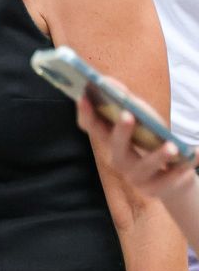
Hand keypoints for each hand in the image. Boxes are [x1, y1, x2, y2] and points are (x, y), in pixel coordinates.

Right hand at [76, 94, 196, 204]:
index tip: (84, 96)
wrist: (173, 176)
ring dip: (158, 156)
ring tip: (173, 146)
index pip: (91, 127)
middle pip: (115, 147)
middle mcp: (117, 159)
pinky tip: (194, 155)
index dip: (86, 113)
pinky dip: (182, 169)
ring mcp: (135, 177)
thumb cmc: (151, 140)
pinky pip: (169, 180)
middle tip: (128, 115)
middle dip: (121, 131)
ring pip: (144, 167)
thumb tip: (108, 82)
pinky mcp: (155, 189)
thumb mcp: (141, 117)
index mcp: (110, 140)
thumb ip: (125, 100)